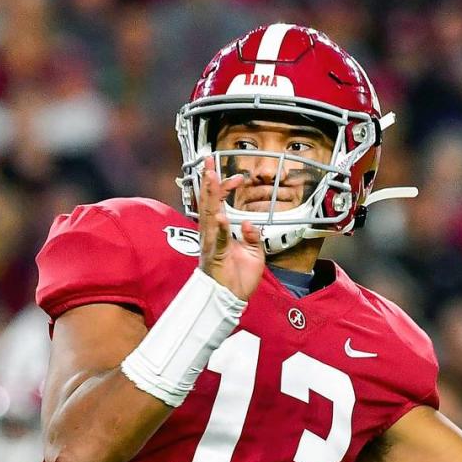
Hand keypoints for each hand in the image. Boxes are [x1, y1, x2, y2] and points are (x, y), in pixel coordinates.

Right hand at [198, 156, 265, 300]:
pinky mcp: (216, 257)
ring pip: (210, 215)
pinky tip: (221, 216)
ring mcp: (212, 244)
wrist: (232, 300)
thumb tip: (250, 223)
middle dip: (209, 181)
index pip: (219, 205)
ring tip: (210, 176)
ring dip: (211, 195)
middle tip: (208, 160)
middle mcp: (212, 235)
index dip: (225, 189)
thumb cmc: (238, 278)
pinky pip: (219, 240)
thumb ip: (252, 236)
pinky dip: (220, 228)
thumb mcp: (253, 253)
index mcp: (220, 232)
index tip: (235, 176)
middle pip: (209, 202)